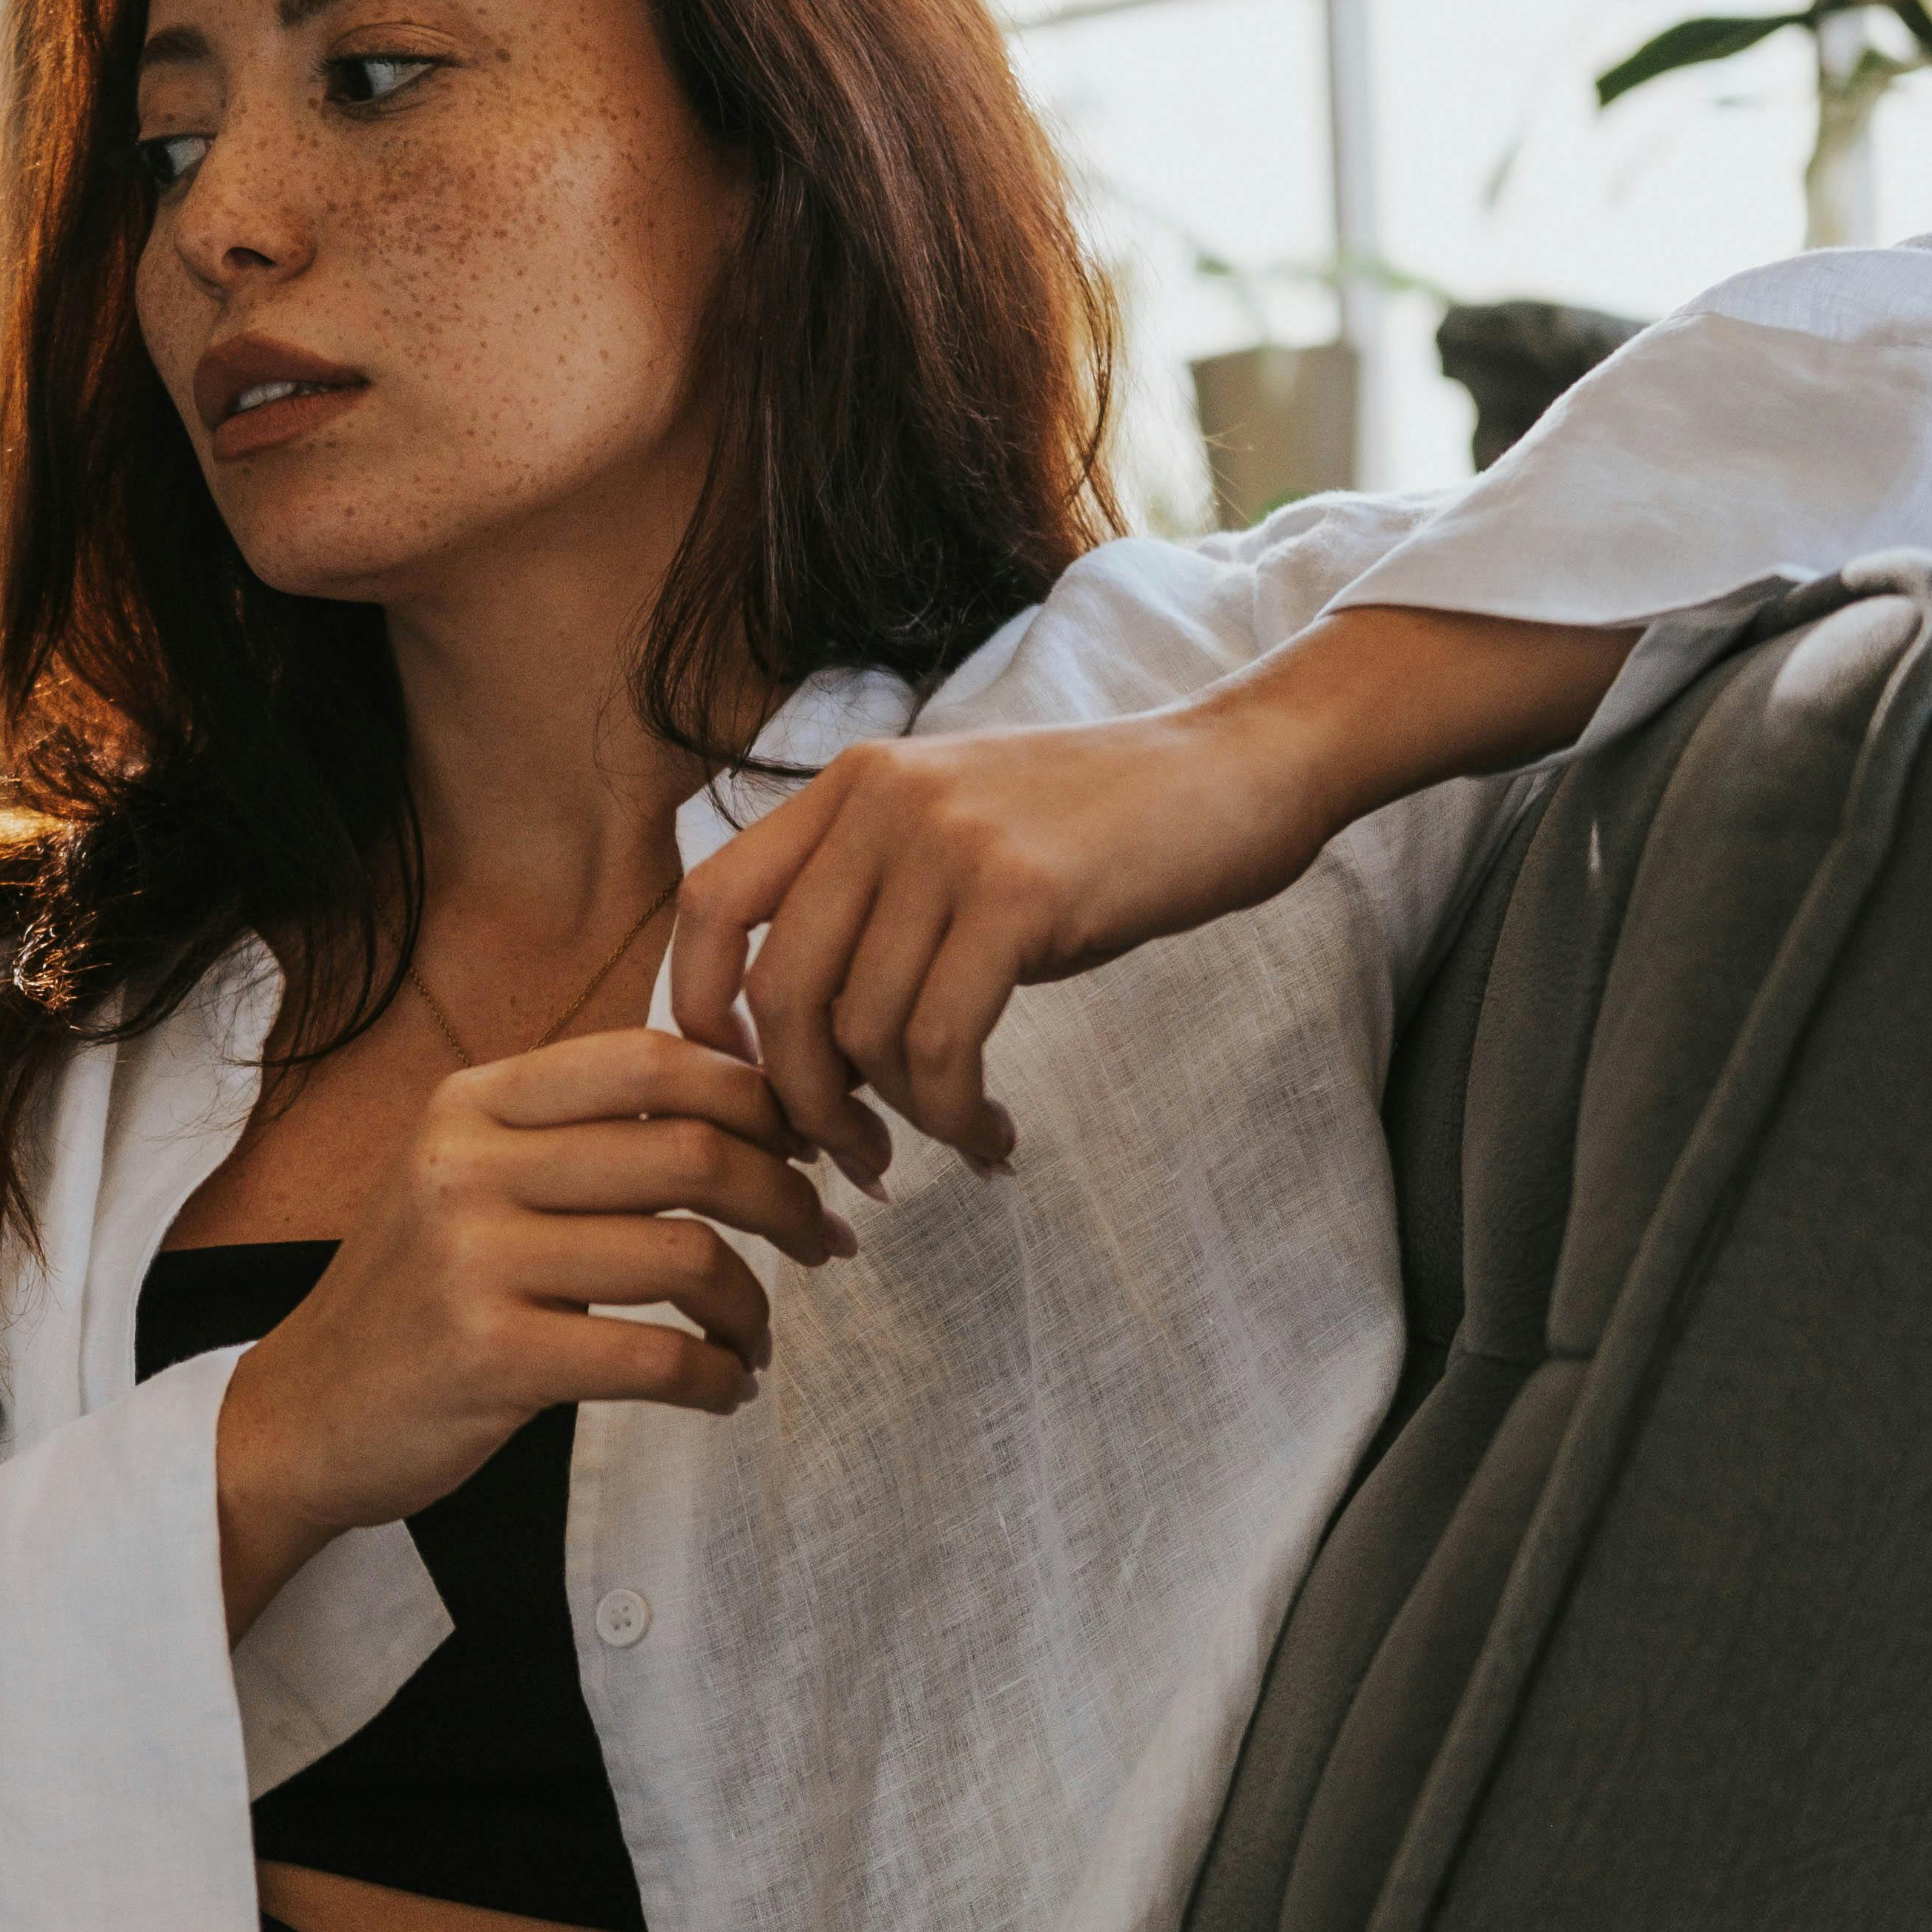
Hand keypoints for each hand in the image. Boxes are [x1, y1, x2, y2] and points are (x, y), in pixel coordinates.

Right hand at [213, 1028, 851, 1630]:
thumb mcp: (470, 1178)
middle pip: (689, 1150)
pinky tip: (722, 1389)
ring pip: (686, 1255)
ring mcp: (475, 1260)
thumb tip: (751, 1103)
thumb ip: (579, 1135)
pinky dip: (716, 1379)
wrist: (306, 1414)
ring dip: (753, 1303)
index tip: (805, 1144)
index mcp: (473, 1103)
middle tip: (818, 1239)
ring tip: (754, 1335)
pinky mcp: (492, 1357)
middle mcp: (468, 1164)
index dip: (755, 1095)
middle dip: (785, 1196)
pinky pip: (656, 1359)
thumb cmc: (418, 1296)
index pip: (651, 1058)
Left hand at [670, 605, 1640, 1180]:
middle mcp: (880, 803)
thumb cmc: (1098, 830)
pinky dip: (958, 1115)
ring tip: (953, 1140)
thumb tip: (797, 1053)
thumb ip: (870, 912)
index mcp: (848, 786)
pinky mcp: (1019, 895)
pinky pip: (943, 1043)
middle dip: (803, 1103)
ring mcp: (949, 844)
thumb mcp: (956, 839)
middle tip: (854, 1158)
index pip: (707, 903)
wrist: (1234, 773)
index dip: (697, 1010)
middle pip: (776, 992)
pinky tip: (993, 1136)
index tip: (747, 1084)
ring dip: (900, 1119)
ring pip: (862, 1030)